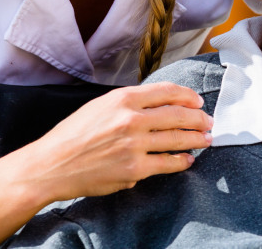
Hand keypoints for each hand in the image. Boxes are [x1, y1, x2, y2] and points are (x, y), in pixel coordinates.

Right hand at [21, 82, 212, 201]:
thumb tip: (159, 105)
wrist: (52, 164)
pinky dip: (182, 161)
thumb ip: (128, 103)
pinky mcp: (134, 169)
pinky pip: (167, 163)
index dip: (187, 96)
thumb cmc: (74, 134)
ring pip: (177, 139)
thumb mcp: (99, 106)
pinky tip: (188, 160)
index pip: (166, 91)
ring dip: (196, 139)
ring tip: (206, 139)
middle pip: (178, 115)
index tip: (198, 101)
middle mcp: (131, 119)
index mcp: (122, 99)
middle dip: (199, 119)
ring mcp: (134, 145)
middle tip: (209, 122)